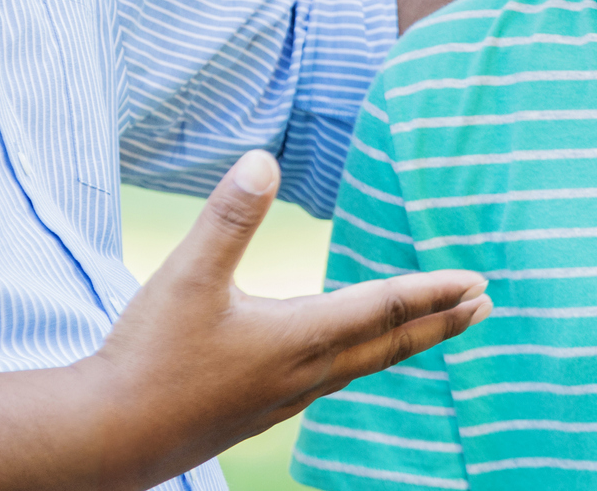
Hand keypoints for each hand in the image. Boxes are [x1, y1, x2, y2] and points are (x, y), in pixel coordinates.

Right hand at [82, 149, 490, 485]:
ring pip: (364, 366)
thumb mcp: (187, 275)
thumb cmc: (150, 357)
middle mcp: (305, 373)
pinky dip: (364, 360)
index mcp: (298, 338)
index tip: (477, 282)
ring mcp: (286, 397)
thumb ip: (228, 217)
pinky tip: (347, 355)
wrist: (112, 436)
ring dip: (407, 343)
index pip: (383, 310)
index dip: (432, 292)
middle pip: (389, 345)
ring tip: (434, 327)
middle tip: (484, 305)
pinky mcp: (263, 409)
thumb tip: (262, 160)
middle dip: (440, 323)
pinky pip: (334, 379)